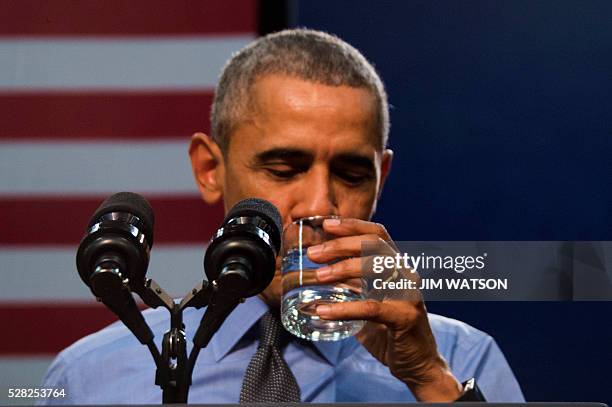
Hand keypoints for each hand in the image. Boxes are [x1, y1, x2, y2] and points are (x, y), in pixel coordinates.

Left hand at [307, 218, 462, 401]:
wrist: (417, 363)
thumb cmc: (389, 330)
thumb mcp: (367, 299)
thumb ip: (350, 285)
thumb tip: (319, 272)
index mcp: (397, 266)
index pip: (377, 234)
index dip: (352, 225)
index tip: (326, 224)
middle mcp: (406, 273)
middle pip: (374, 245)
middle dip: (341, 245)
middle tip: (314, 253)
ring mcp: (409, 293)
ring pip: (375, 269)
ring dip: (343, 269)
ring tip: (319, 275)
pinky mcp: (406, 316)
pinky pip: (371, 307)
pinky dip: (344, 308)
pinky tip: (323, 311)